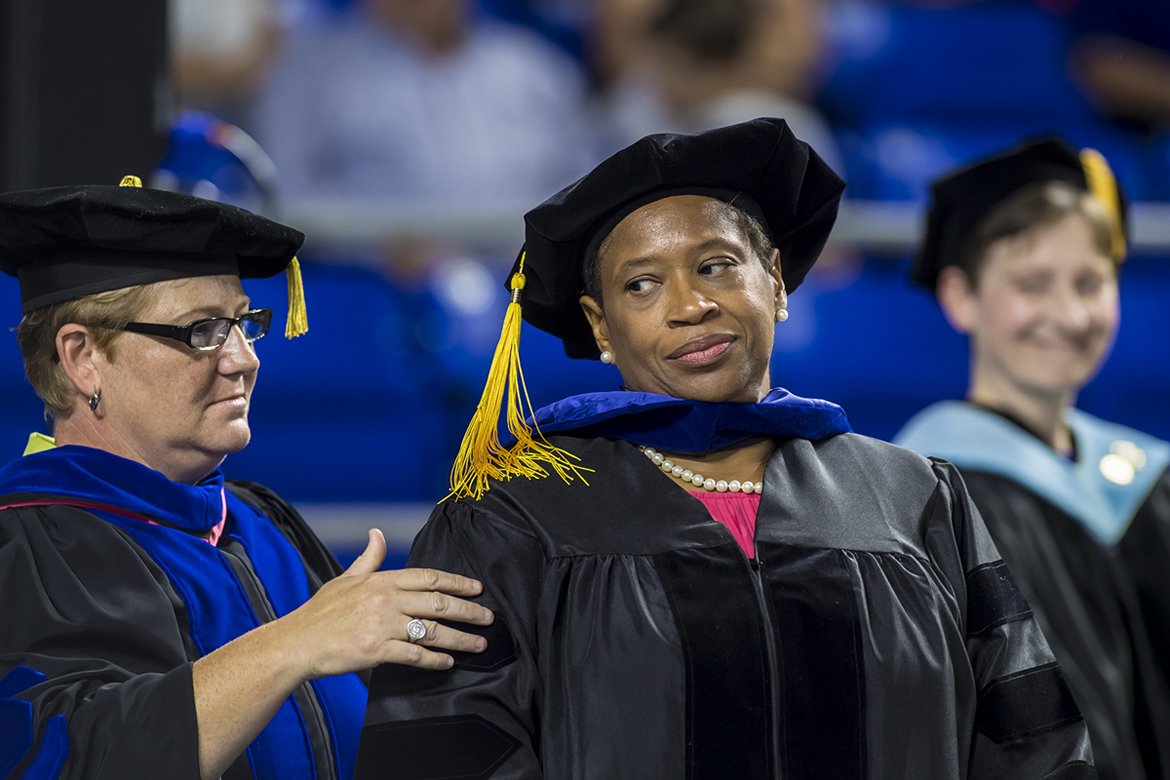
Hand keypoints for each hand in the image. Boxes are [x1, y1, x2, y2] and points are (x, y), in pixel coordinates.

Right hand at [277, 529, 493, 679]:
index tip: (477, 589)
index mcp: (381, 580)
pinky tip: (448, 662)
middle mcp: (385, 600)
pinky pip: (414, 654)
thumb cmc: (320, 612)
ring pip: (432, 630)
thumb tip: (377, 534)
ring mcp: (381, 625)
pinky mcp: (376, 650)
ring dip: (460, 638)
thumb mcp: (345, 578)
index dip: (457, 582)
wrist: (296, 643)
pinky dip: (435, 659)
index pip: (429, 577)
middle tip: (489, 618)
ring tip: (479, 643)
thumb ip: (369, 559)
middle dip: (468, 610)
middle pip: (438, 603)